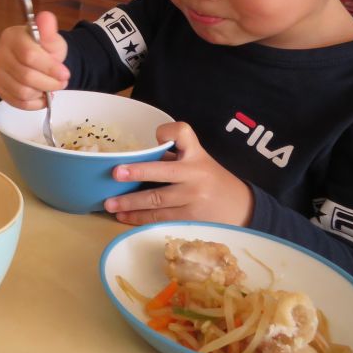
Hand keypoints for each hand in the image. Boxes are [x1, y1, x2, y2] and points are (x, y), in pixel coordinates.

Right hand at [0, 10, 69, 109]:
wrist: (30, 59)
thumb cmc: (42, 48)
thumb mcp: (51, 39)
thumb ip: (49, 31)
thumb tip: (46, 17)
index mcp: (12, 37)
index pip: (29, 55)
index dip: (49, 68)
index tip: (65, 74)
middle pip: (25, 76)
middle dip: (49, 83)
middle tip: (61, 82)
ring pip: (21, 92)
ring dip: (41, 93)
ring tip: (50, 87)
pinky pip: (16, 102)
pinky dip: (33, 104)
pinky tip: (41, 97)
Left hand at [102, 121, 253, 225]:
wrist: (242, 208)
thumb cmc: (210, 180)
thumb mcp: (198, 160)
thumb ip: (171, 157)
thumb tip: (133, 157)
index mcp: (195, 155)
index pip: (182, 134)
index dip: (168, 132)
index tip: (156, 135)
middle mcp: (194, 175)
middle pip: (162, 172)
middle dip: (137, 173)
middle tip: (114, 174)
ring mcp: (192, 200)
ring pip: (156, 202)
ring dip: (130, 204)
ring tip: (110, 205)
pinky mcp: (190, 220)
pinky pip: (161, 219)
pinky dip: (141, 219)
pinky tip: (125, 218)